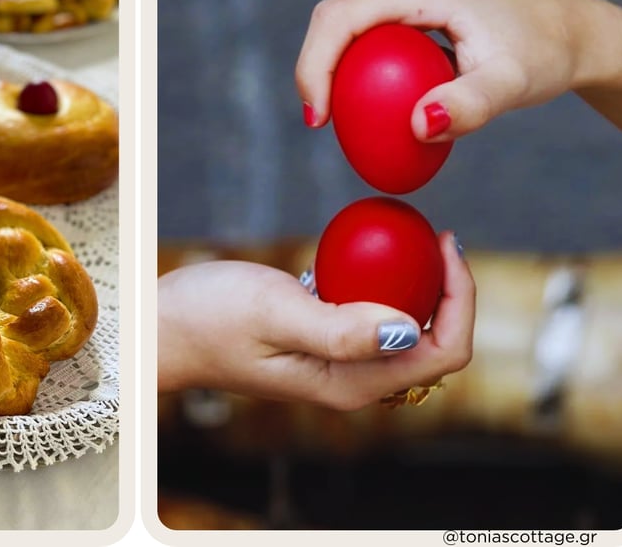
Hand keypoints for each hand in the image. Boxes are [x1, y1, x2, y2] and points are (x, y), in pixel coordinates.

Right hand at [157, 231, 475, 410]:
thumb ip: (341, 329)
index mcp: (351, 384)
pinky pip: (374, 318)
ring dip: (420, 289)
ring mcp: (338, 366)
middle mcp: (352, 383)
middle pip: (434, 345)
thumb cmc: (207, 320)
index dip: (460, 301)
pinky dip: (385, 286)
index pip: (442, 353)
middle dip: (449, 294)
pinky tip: (368, 252)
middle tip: (436, 236)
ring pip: (407, 331)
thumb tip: (408, 328)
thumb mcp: (275, 313)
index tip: (445, 244)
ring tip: (415, 239)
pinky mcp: (322, 345)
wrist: (161, 328)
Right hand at [295, 0, 621, 137]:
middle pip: (333, 15)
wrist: (565, 26)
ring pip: (342, 14)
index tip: (317, 120)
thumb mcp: (510, 88)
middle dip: (318, 71)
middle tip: (328, 124)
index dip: (314, 69)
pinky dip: (353, 50)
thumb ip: (469, 109)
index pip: (340, 19)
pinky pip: (360, 12)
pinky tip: (367, 82)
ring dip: (335, 61)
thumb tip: (419, 127)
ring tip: (352, 106)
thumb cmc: (540, 56)